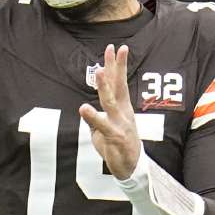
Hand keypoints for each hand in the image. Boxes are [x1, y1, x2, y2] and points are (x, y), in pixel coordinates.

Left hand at [79, 44, 140, 179]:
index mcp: (122, 107)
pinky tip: (83, 108)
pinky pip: (102, 125)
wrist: (130, 167)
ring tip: (100, 72)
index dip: (118, 65)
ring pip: (110, 102)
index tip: (117, 47)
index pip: (119, 82)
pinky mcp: (114, 136)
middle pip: (117, 85)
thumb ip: (98, 116)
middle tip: (111, 49)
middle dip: (114, 66)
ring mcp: (119, 123)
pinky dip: (92, 117)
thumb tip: (86, 109)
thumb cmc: (118, 145)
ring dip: (105, 86)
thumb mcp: (106, 127)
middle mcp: (122, 112)